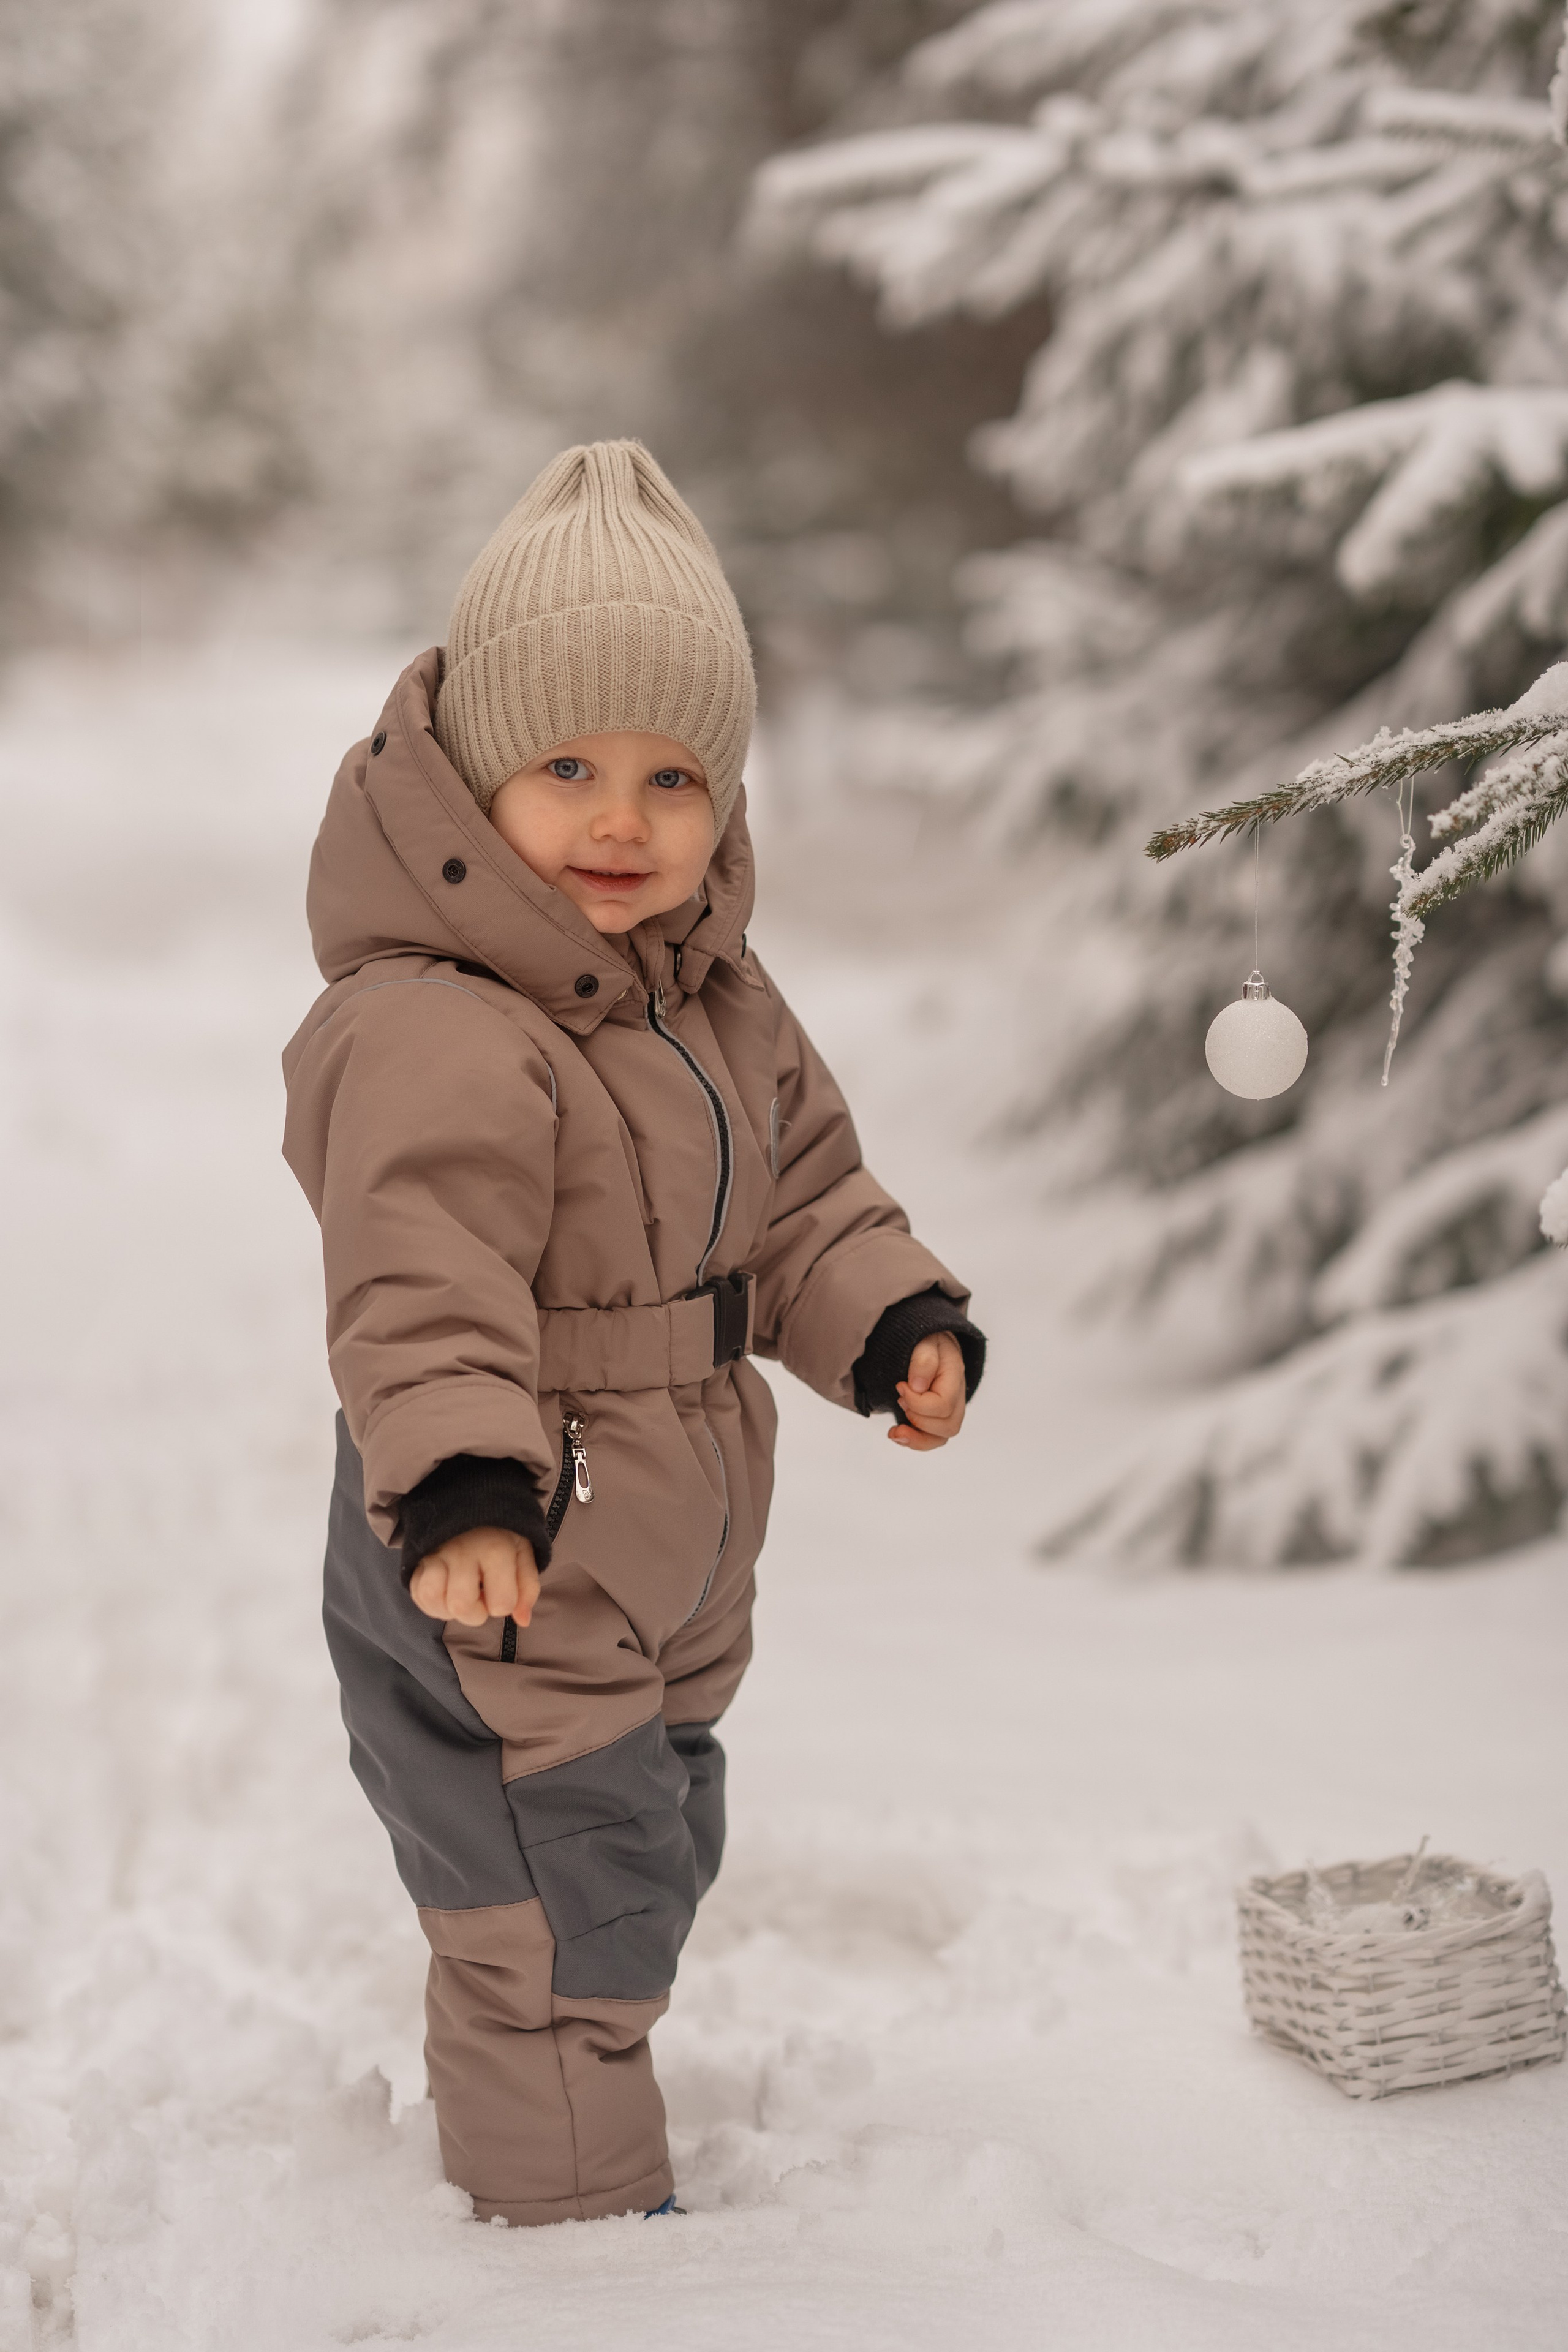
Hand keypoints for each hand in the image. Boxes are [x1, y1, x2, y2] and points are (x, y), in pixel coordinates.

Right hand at [409, 1527, 539, 1626]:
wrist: (470, 1504)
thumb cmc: (500, 1535)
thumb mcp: (523, 1554)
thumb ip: (527, 1588)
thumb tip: (522, 1620)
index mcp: (495, 1550)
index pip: (500, 1604)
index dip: (503, 1605)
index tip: (501, 1589)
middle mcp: (462, 1552)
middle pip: (461, 1606)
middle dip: (474, 1614)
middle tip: (479, 1596)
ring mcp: (436, 1554)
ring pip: (433, 1598)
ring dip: (448, 1609)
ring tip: (460, 1597)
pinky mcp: (418, 1560)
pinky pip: (417, 1594)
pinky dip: (431, 1604)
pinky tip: (446, 1595)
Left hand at [889, 1329, 966, 1451]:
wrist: (929, 1343)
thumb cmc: (927, 1340)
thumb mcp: (925, 1341)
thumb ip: (923, 1360)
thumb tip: (917, 1386)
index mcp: (955, 1376)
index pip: (943, 1404)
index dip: (917, 1402)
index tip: (900, 1386)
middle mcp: (957, 1397)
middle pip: (948, 1425)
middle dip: (918, 1418)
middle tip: (900, 1399)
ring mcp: (949, 1410)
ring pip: (941, 1438)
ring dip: (916, 1437)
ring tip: (896, 1429)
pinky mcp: (936, 1418)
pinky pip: (931, 1439)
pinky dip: (914, 1441)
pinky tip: (897, 1434)